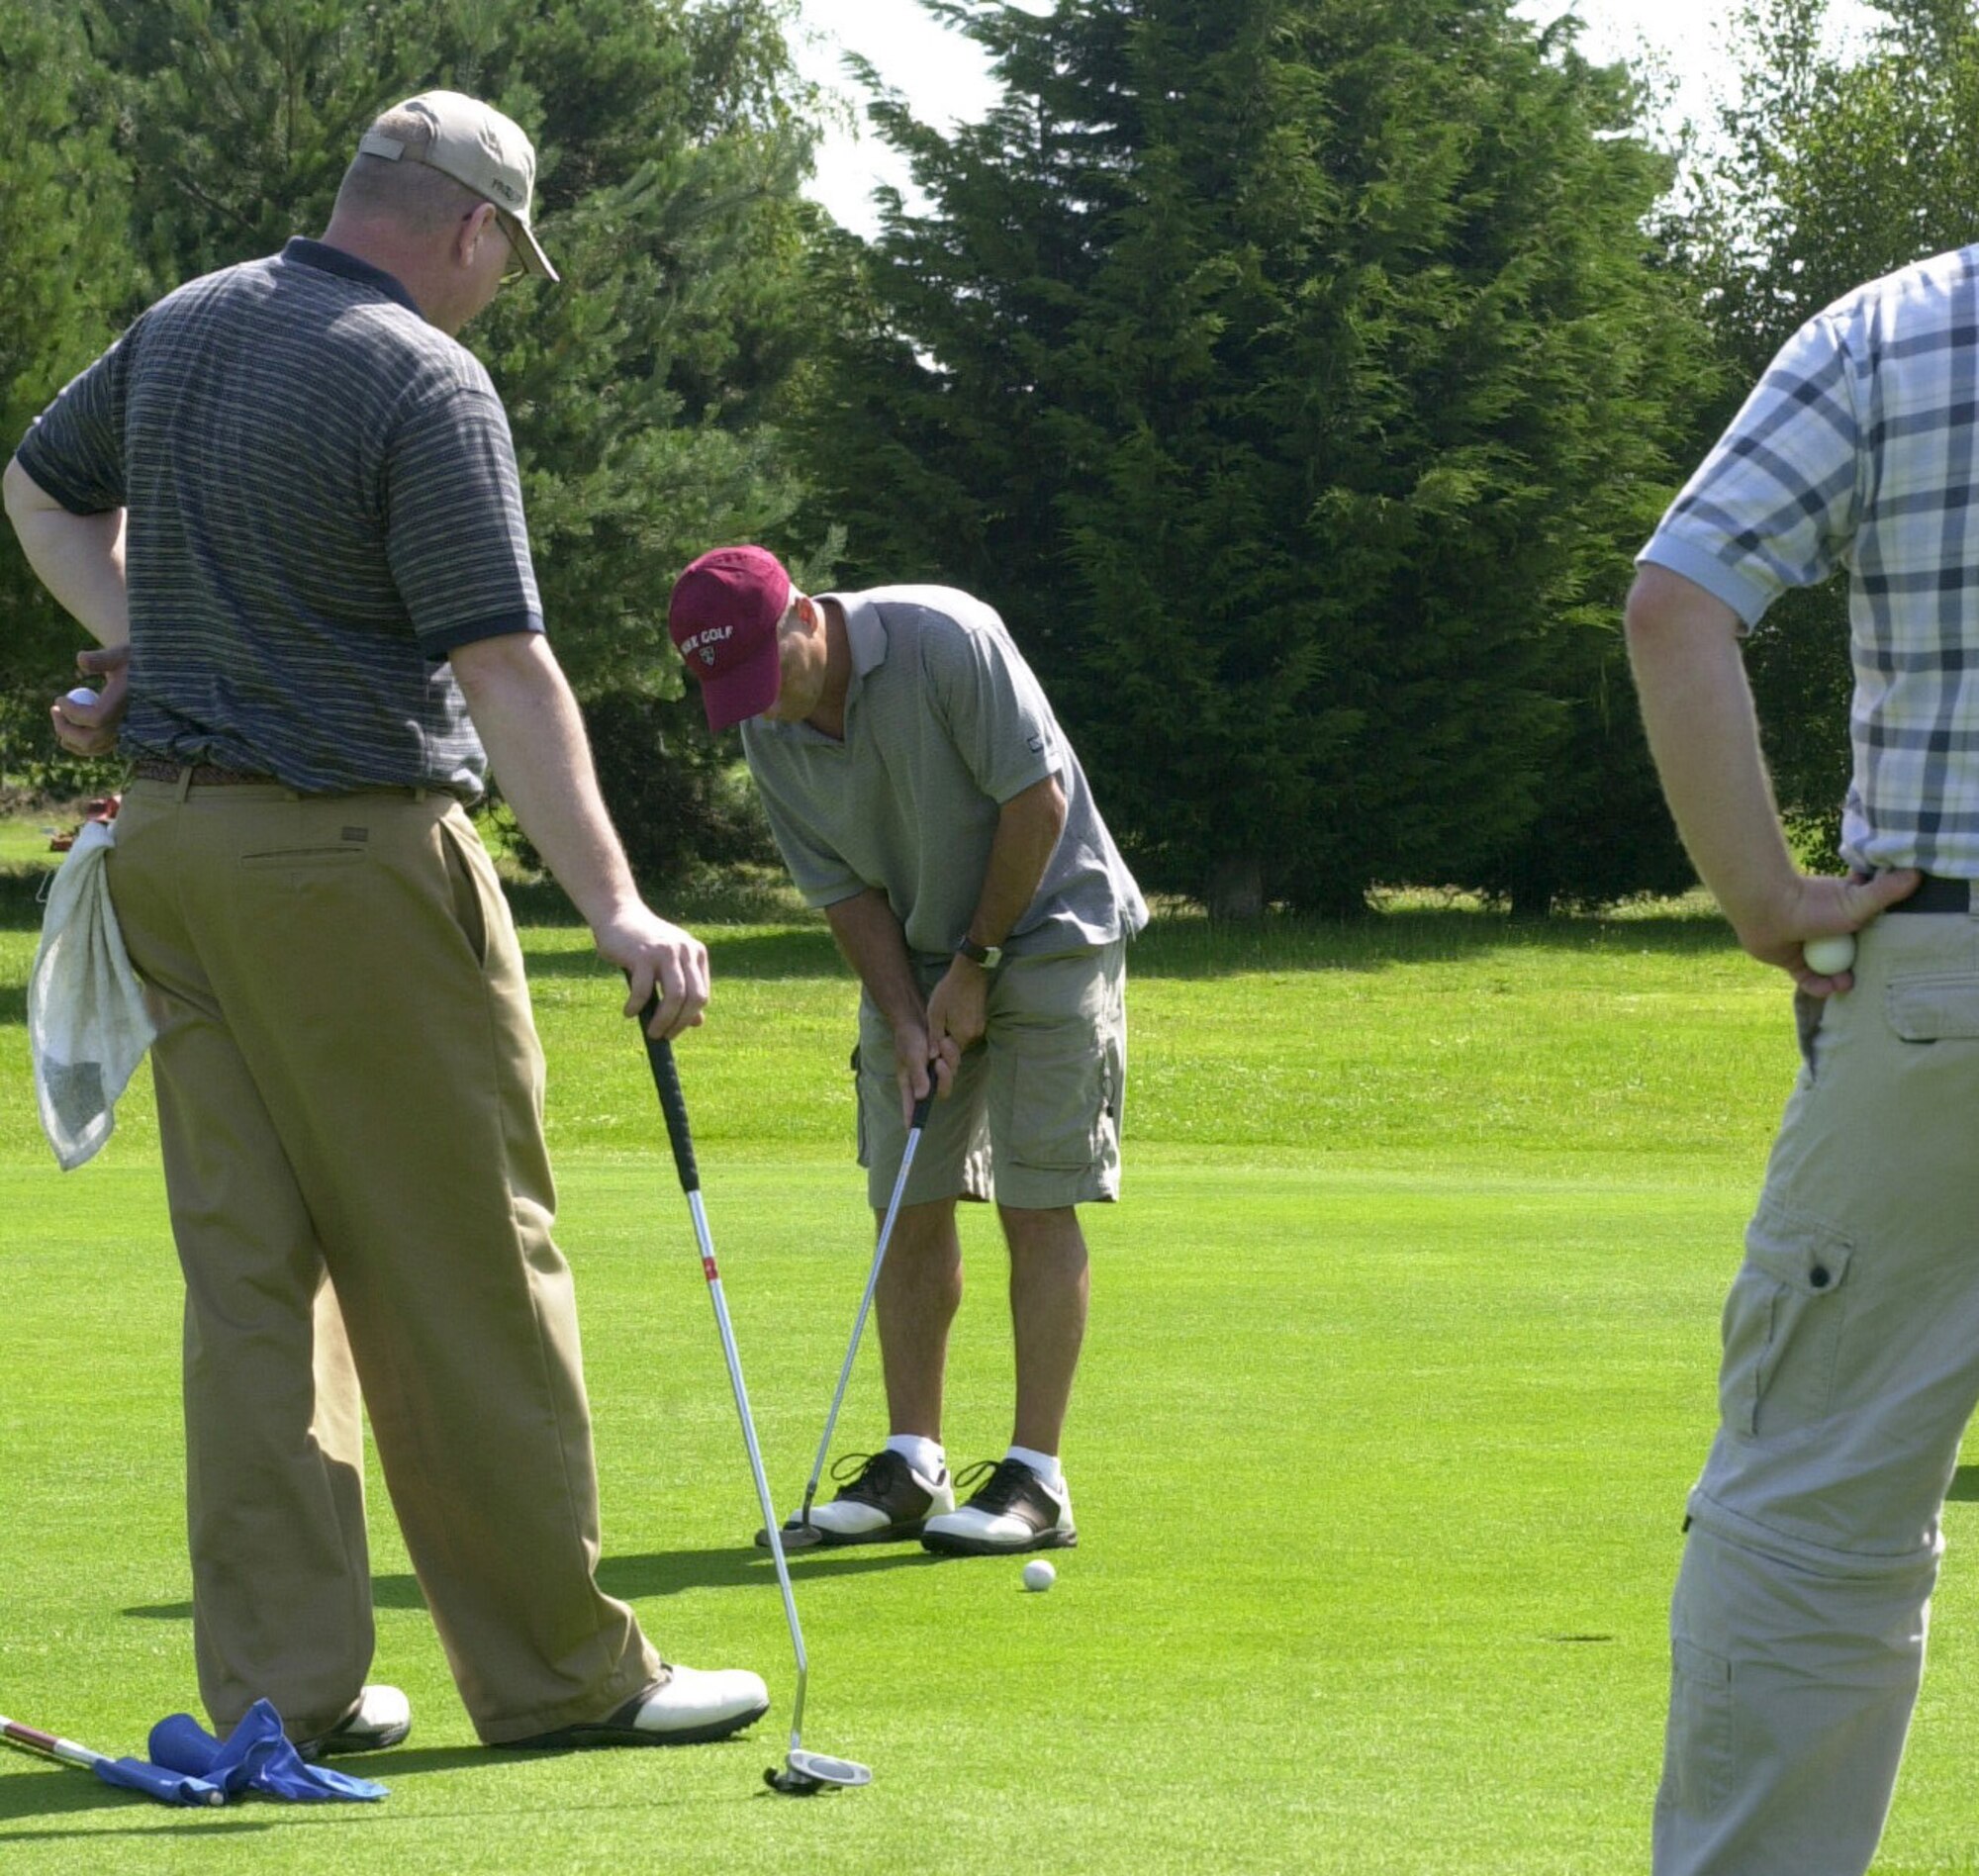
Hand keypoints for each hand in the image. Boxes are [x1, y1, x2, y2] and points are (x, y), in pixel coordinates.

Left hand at [50, 644, 129, 756]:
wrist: (153, 679)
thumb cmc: (132, 663)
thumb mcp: (120, 655)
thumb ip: (101, 658)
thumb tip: (81, 659)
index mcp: (127, 705)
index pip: (96, 717)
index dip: (72, 711)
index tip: (59, 698)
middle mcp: (128, 725)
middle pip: (90, 739)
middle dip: (65, 728)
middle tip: (54, 710)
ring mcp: (125, 735)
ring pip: (91, 747)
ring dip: (69, 737)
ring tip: (59, 717)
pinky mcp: (121, 740)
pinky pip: (97, 748)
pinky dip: (79, 743)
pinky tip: (70, 727)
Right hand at [596, 907, 710, 1039]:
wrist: (618, 915)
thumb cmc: (643, 944)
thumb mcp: (669, 965)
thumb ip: (684, 989)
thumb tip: (697, 1023)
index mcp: (696, 953)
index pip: (702, 994)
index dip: (689, 1017)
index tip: (675, 1029)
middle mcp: (686, 951)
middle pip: (693, 997)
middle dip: (680, 1023)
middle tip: (664, 1036)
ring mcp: (665, 951)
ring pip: (675, 996)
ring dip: (664, 1020)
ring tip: (652, 1031)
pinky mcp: (643, 955)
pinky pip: (644, 990)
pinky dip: (637, 1006)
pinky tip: (629, 1012)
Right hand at [892, 1016, 958, 1126]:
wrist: (915, 1018)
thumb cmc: (908, 1038)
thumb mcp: (912, 1056)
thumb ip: (918, 1076)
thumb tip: (922, 1097)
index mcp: (910, 1083)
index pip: (911, 1107)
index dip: (912, 1120)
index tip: (912, 1134)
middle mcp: (924, 1081)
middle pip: (942, 1092)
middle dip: (944, 1078)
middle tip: (938, 1062)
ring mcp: (935, 1071)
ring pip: (951, 1076)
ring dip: (948, 1060)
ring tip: (938, 1045)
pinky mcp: (945, 1061)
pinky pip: (955, 1063)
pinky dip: (952, 1053)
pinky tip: (943, 1040)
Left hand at [926, 956, 988, 1055]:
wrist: (969, 972)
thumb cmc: (949, 991)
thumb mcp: (935, 1013)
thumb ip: (934, 1036)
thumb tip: (932, 1057)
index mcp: (963, 1035)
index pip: (949, 1053)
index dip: (939, 1048)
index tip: (932, 1037)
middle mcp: (974, 1035)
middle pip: (957, 1046)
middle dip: (946, 1040)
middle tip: (937, 1023)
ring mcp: (980, 1027)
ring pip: (963, 1037)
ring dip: (953, 1032)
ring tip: (944, 1016)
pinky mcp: (982, 1019)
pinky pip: (968, 1029)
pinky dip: (960, 1026)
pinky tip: (953, 1013)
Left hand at [1736, 868, 1920, 996]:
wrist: (1767, 910)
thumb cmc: (1814, 903)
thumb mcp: (1857, 902)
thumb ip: (1886, 891)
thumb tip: (1919, 872)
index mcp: (1845, 913)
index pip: (1867, 931)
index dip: (1878, 944)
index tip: (1889, 956)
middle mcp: (1828, 930)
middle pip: (1850, 954)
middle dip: (1861, 966)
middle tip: (1870, 977)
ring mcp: (1809, 946)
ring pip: (1830, 970)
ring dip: (1840, 980)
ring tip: (1846, 984)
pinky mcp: (1791, 961)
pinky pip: (1808, 979)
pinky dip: (1818, 986)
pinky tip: (1829, 989)